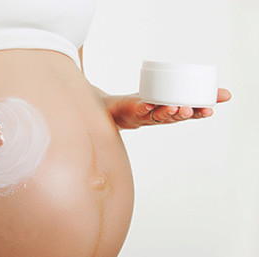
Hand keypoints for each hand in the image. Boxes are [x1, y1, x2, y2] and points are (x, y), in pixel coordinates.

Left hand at [109, 88, 231, 128]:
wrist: (122, 112)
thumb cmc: (150, 104)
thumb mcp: (173, 98)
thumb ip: (193, 94)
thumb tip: (224, 93)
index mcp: (174, 112)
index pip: (190, 115)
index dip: (200, 113)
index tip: (210, 110)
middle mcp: (162, 115)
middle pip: (176, 117)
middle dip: (185, 114)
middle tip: (192, 109)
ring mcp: (147, 114)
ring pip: (159, 115)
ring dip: (167, 112)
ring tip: (174, 107)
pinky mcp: (134, 110)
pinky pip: (140, 109)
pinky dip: (144, 107)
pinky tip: (148, 104)